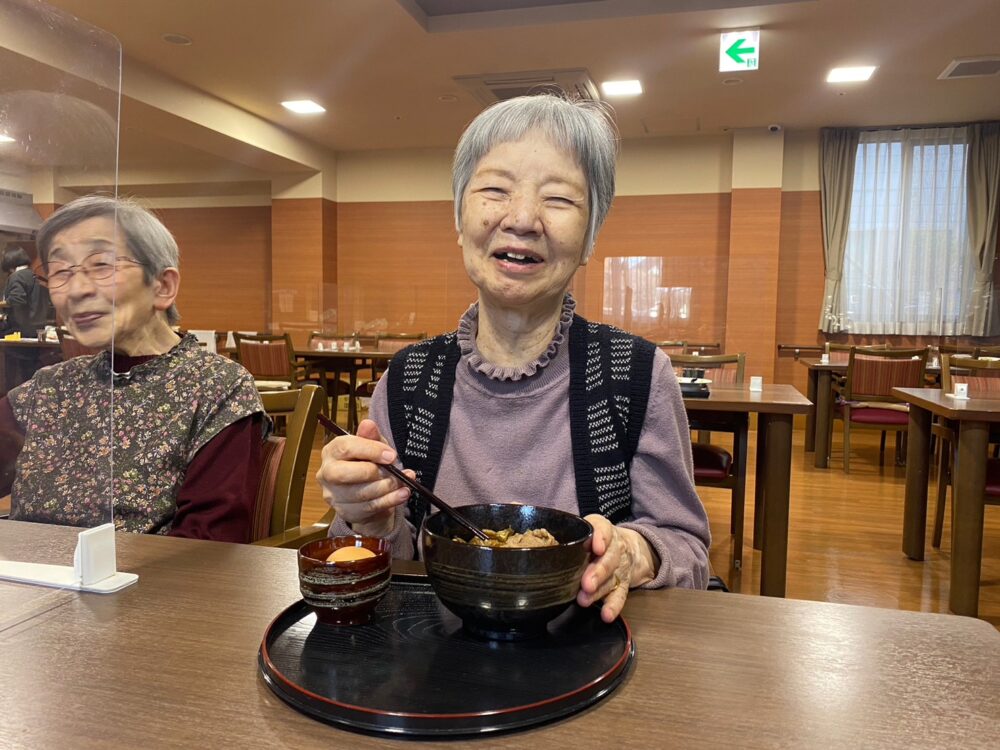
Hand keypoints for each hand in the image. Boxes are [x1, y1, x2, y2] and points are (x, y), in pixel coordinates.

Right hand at [314, 418, 411, 536]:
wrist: (369, 493)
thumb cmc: (369, 464)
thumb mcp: (373, 446)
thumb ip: (371, 436)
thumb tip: (368, 424)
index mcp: (332, 451)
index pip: (345, 448)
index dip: (370, 450)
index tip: (391, 454)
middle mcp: (327, 473)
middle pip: (345, 474)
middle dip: (374, 472)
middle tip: (394, 471)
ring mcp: (334, 496)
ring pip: (361, 493)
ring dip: (387, 487)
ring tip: (403, 482)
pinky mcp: (346, 512)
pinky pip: (370, 507)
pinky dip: (391, 500)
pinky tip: (403, 493)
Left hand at [576, 515, 655, 622]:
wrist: (629, 548)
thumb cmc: (594, 538)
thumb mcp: (585, 529)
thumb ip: (568, 534)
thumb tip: (542, 543)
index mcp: (602, 529)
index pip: (603, 529)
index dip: (601, 538)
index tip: (597, 548)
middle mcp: (613, 548)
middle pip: (608, 558)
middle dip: (598, 571)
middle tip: (587, 584)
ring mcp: (618, 568)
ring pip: (611, 578)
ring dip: (599, 590)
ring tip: (584, 600)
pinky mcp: (622, 585)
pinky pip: (620, 595)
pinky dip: (613, 606)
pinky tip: (606, 614)